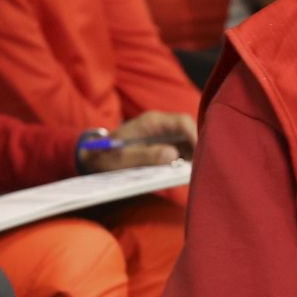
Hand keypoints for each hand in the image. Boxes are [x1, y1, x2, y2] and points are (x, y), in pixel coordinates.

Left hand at [78, 111, 198, 172]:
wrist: (92, 157)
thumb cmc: (104, 157)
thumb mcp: (121, 159)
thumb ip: (146, 156)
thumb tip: (173, 155)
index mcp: (151, 122)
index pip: (182, 122)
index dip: (196, 136)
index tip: (201, 155)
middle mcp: (160, 125)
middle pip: (189, 131)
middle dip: (199, 148)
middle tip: (203, 168)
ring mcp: (162, 135)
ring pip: (187, 141)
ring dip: (194, 156)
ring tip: (197, 174)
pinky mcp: (162, 146)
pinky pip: (181, 150)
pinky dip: (186, 160)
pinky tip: (186, 174)